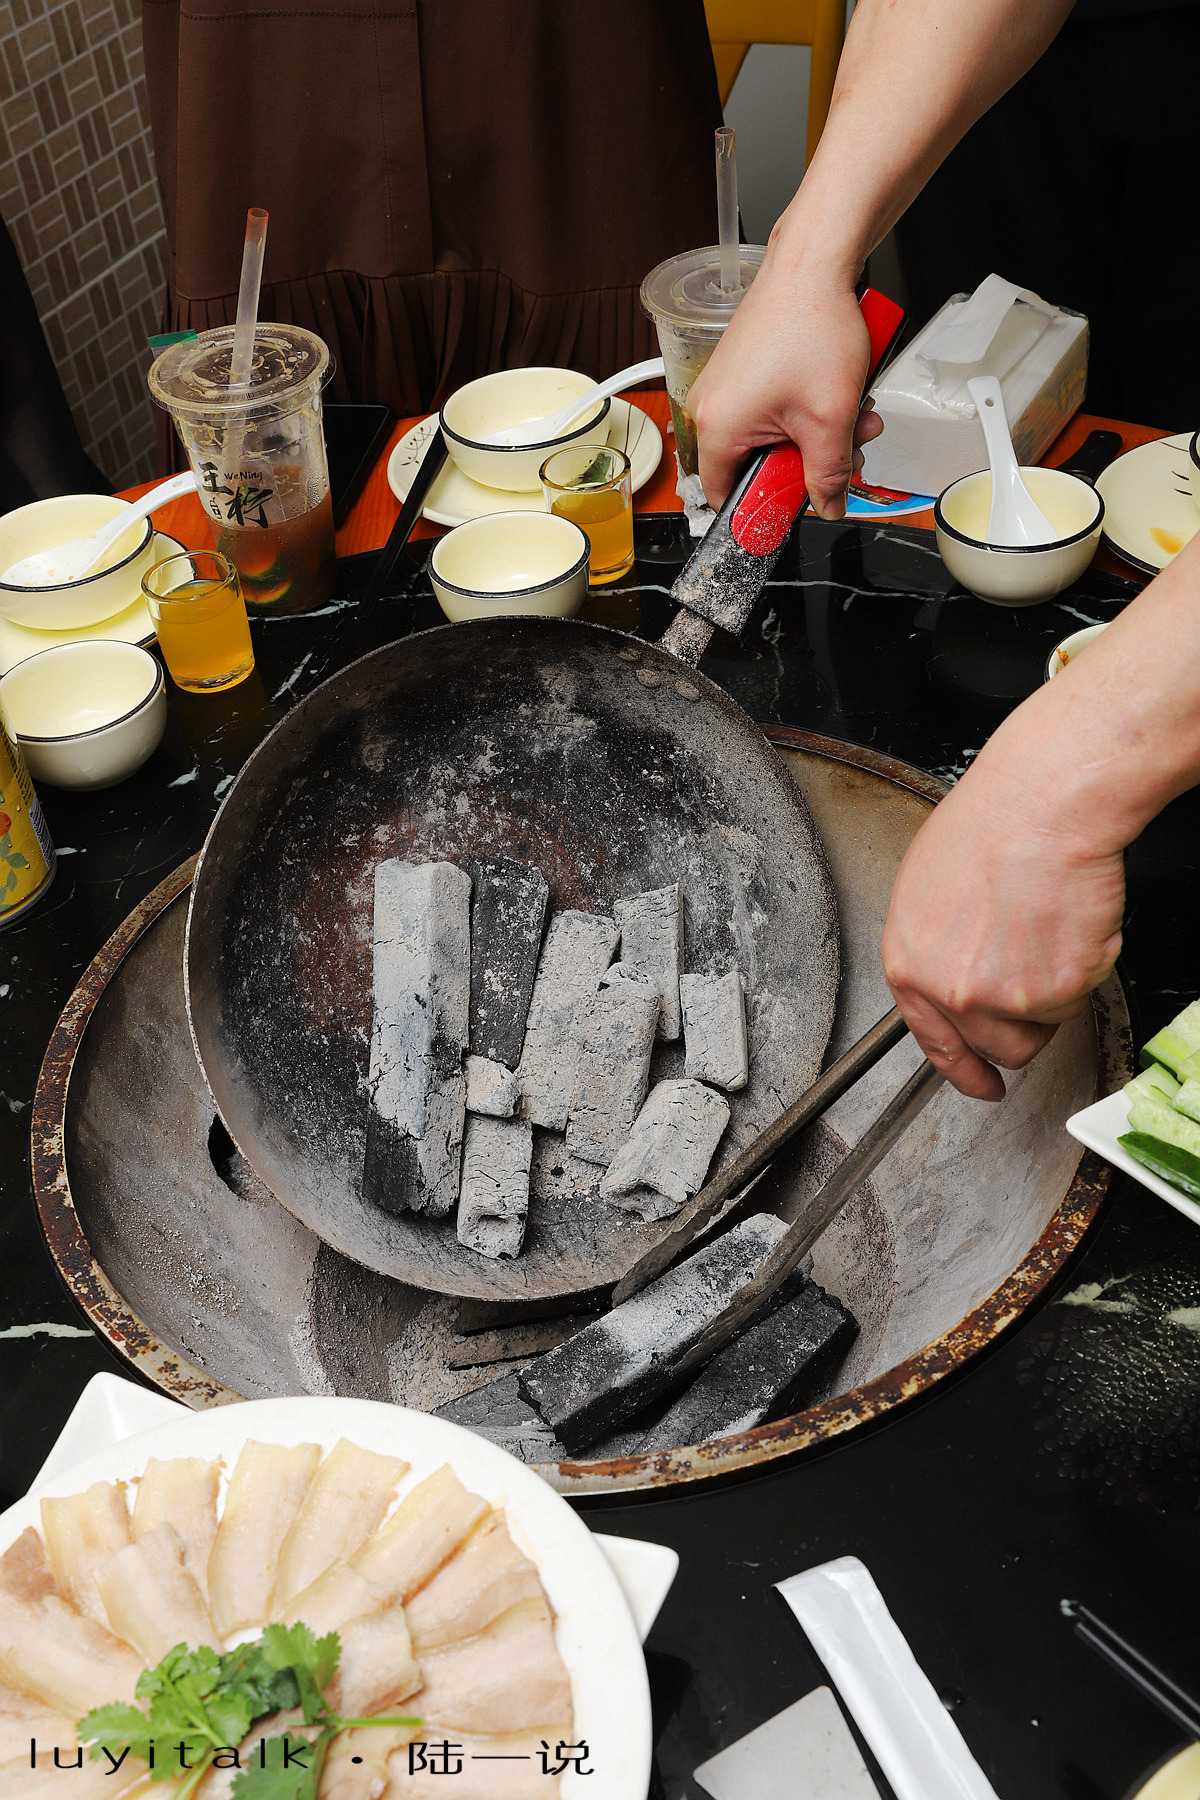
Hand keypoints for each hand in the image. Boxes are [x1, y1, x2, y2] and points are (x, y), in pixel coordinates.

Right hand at [689, 252, 883, 517]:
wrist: (813, 264)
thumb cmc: (811, 325)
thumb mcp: (829, 417)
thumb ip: (830, 475)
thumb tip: (829, 507)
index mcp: (717, 429)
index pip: (727, 498)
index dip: (766, 509)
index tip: (798, 504)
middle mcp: (708, 409)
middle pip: (757, 468)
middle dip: (809, 464)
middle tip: (846, 450)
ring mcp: (723, 389)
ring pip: (771, 439)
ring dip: (816, 436)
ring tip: (853, 414)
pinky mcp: (740, 373)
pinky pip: (770, 412)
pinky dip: (805, 411)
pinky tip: (834, 396)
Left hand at [881, 751, 1124, 1100]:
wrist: (1041, 807)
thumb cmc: (988, 826)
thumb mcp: (924, 887)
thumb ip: (935, 947)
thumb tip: (950, 969)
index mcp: (909, 965)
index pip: (935, 1043)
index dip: (965, 1071)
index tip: (982, 1084)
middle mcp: (951, 992)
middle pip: (999, 1047)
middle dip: (1021, 1021)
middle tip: (1035, 974)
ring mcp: (1004, 998)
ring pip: (1043, 1027)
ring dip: (1053, 996)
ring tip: (1047, 936)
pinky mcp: (1055, 992)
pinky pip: (1079, 996)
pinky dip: (1084, 965)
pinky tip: (1066, 922)